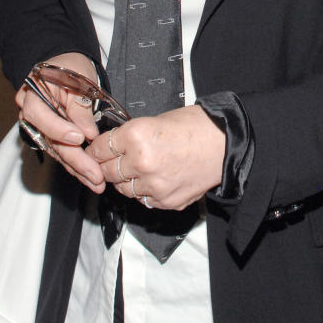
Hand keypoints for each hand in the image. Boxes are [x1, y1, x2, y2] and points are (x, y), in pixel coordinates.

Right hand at [15, 51, 104, 191]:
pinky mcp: (50, 137)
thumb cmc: (71, 67)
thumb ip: (80, 109)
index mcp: (32, 95)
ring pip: (57, 152)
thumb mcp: (78, 82)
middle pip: (50, 141)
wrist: (66, 65)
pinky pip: (62, 152)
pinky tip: (90, 177)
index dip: (59, 129)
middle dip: (75, 160)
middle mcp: (30, 115)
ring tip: (97, 182)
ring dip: (78, 169)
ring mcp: (39, 128)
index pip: (40, 116)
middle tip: (95, 175)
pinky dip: (77, 165)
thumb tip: (88, 135)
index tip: (80, 138)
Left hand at [88, 106, 225, 210]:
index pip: (99, 149)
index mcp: (136, 136)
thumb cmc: (196, 126)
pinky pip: (142, 200)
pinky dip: (144, 191)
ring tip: (138, 169)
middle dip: (106, 166)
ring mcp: (153, 185)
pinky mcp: (165, 201)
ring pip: (122, 189)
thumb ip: (130, 136)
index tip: (95, 151)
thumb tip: (109, 147)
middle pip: (106, 172)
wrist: (227, 143)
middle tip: (111, 161)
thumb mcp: (156, 120)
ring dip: (125, 180)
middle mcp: (141, 163)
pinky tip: (155, 178)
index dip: (95, 149)